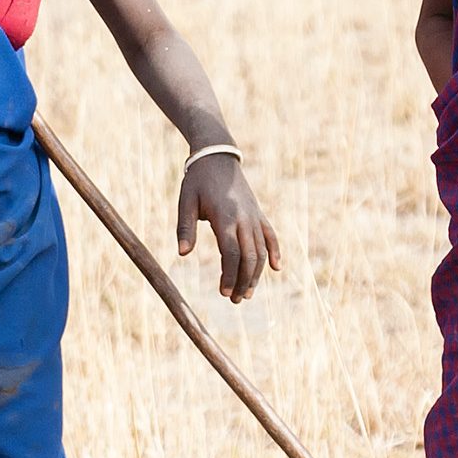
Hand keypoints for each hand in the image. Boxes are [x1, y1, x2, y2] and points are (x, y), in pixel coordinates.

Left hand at [177, 153, 281, 299]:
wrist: (217, 156)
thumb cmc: (197, 180)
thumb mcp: (186, 202)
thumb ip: (185, 228)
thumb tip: (182, 254)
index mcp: (225, 217)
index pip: (231, 253)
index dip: (229, 275)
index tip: (223, 292)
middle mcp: (244, 218)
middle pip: (249, 256)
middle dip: (243, 281)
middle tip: (234, 300)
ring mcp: (254, 216)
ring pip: (261, 250)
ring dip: (256, 274)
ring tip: (246, 294)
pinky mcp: (258, 213)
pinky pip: (270, 235)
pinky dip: (274, 251)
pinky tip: (275, 268)